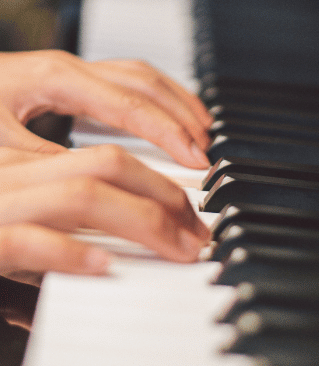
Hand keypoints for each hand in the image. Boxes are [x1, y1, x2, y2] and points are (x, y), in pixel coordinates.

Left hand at [0, 51, 212, 167]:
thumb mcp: (3, 153)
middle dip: (180, 114)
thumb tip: (104, 189)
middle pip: (144, 81)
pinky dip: (153, 99)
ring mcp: (68, 69)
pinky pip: (124, 81)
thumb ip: (55, 168)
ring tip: (200, 129)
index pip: (130, 105)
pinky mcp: (63, 80)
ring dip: (173, 100)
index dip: (168, 134)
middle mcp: (69, 66)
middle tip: (207, 150)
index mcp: (57, 77)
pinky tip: (160, 118)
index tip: (196, 160)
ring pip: (138, 74)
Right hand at [0, 145, 209, 280]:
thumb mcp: (18, 203)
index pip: (109, 152)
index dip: (161, 172)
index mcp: (29, 159)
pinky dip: (70, 251)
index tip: (195, 201)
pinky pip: (28, 240)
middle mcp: (17, 171)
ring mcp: (0, 202)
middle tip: (198, 229)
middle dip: (165, 192)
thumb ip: (61, 204)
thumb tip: (121, 226)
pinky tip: (105, 267)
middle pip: (106, 163)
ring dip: (140, 220)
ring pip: (80, 194)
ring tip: (176, 247)